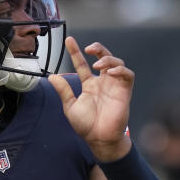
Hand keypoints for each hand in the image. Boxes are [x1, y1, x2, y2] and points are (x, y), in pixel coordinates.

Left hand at [48, 36, 133, 161]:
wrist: (99, 139)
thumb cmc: (86, 126)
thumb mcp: (70, 106)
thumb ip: (64, 91)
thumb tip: (52, 77)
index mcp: (89, 85)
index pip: (82, 64)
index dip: (75, 52)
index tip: (69, 41)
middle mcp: (102, 82)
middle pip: (103, 57)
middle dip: (98, 49)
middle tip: (88, 48)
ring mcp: (114, 86)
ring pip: (116, 62)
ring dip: (108, 59)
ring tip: (97, 64)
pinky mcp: (124, 91)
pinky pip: (127, 75)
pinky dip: (121, 70)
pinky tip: (110, 73)